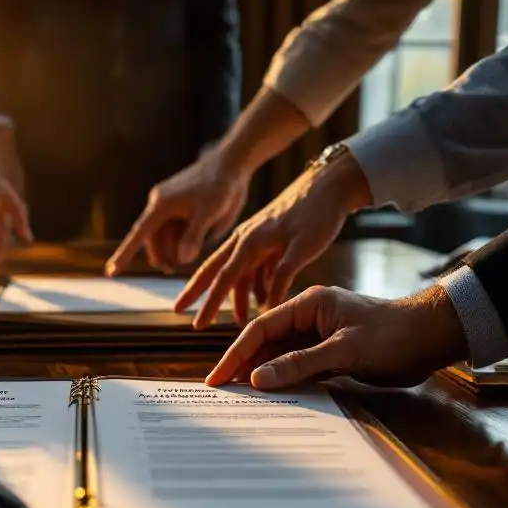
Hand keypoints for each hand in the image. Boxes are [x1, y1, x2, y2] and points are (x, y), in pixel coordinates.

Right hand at [106, 148, 247, 275]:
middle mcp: (159, 205)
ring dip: (172, 249)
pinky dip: (179, 240)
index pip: (138, 235)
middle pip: (152, 240)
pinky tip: (195, 240)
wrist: (231, 164)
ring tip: (190, 254)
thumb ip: (194, 236)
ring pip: (163, 237)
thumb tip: (182, 259)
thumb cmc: (220, 186)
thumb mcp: (209, 212)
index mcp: (161, 205)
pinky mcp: (177, 206)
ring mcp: (167, 205)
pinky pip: (172, 229)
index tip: (111, 271)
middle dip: (161, 256)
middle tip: (174, 269)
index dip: (124, 254)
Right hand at [175, 149, 370, 328]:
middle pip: (215, 270)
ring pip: (237, 272)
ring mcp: (255, 238)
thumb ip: (283, 276)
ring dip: (237, 296)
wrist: (329, 183)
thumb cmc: (318, 212)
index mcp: (249, 241)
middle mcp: (245, 239)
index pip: (223, 278)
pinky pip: (254, 266)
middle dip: (198, 292)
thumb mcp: (304, 246)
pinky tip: (265, 299)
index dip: (209, 304)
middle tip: (179, 311)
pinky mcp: (267, 238)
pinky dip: (256, 284)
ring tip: (241, 320)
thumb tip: (268, 306)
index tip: (196, 324)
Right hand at [205, 285, 468, 389]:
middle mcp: (309, 318)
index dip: (236, 353)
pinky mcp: (331, 354)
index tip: (218, 376)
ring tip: (238, 397)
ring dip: (262, 375)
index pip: (261, 328)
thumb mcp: (344, 350)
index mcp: (309, 304)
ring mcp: (320, 336)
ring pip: (281, 357)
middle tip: (220, 390)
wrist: (433, 338)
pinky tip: (271, 396)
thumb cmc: (394, 335)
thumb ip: (300, 364)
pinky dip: (284, 381)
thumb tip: (258, 379)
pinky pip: (298, 368)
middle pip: (266, 343)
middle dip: (242, 365)